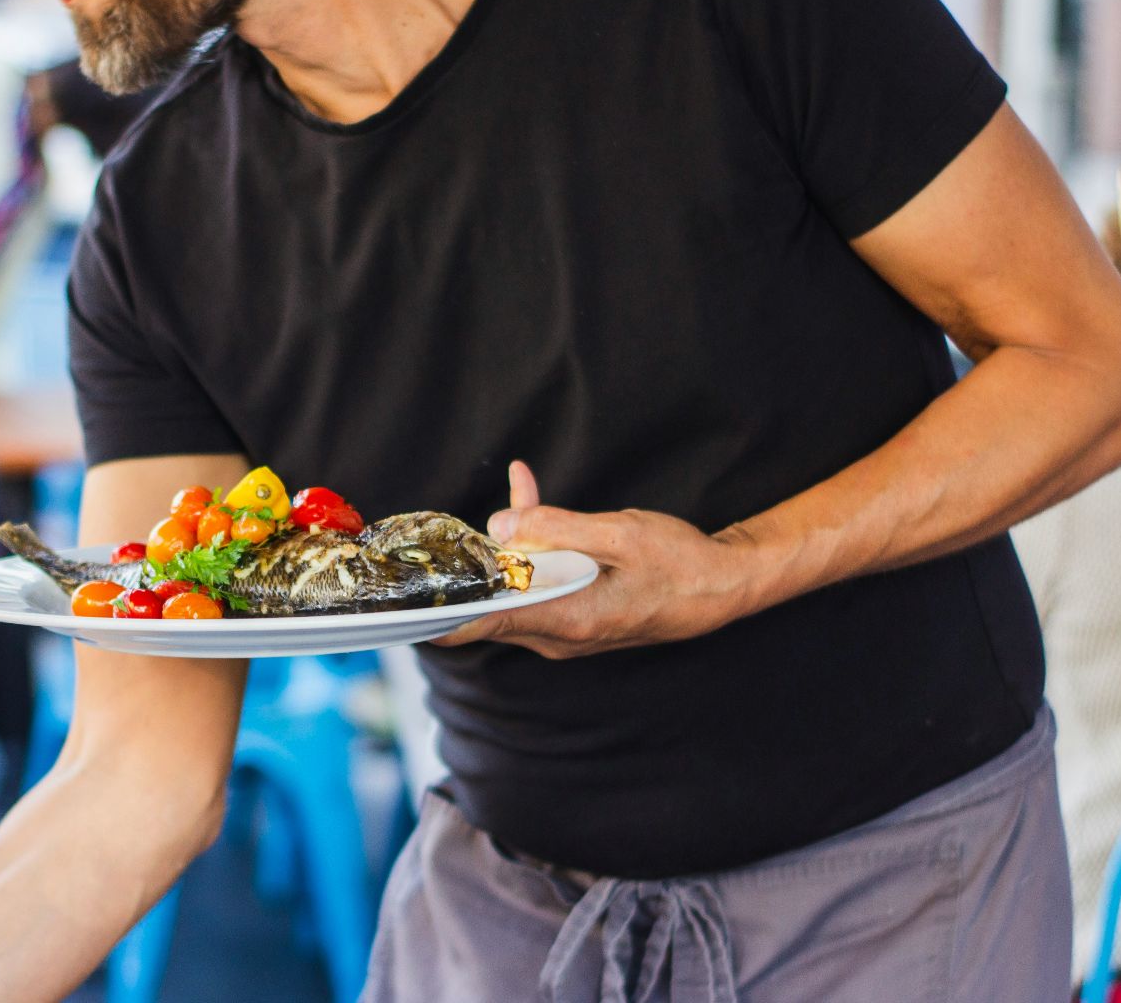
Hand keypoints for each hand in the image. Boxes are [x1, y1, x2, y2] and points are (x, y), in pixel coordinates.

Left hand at [434, 462, 765, 657]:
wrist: (723, 586)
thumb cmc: (679, 564)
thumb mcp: (618, 536)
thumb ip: (557, 529)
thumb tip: (499, 527)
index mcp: (563, 619)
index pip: (479, 626)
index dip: (432, 616)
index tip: (396, 604)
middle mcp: (556, 631)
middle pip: (487, 603)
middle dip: (462, 567)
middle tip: (434, 530)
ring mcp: (564, 624)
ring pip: (512, 584)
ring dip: (503, 543)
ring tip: (516, 489)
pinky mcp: (574, 609)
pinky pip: (537, 578)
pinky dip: (531, 541)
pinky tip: (527, 489)